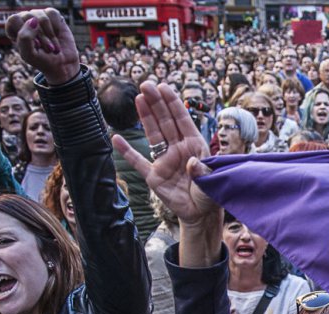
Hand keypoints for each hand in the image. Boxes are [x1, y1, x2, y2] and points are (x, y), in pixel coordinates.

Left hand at [5, 9, 78, 85]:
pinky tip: (57, 35)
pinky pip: (52, 13)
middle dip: (41, 36)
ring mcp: (39, 17)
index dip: (26, 32)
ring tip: (53, 45)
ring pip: (41, 15)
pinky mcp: (52, 16)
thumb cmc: (43, 61)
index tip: (35, 46)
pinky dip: (57, 26)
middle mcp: (25, 21)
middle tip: (48, 49)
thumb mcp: (29, 54)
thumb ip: (24, 37)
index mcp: (15, 29)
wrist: (63, 65)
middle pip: (29, 17)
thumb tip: (33, 20)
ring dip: (50, 34)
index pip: (14, 20)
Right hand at [113, 81, 217, 228]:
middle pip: (165, 122)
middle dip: (156, 103)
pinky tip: (116, 138)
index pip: (182, 120)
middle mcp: (178, 149)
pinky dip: (127, 152)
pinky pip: (138, 162)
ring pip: (153, 135)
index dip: (172, 103)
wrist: (201, 213)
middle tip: (146, 85)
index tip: (163, 86)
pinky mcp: (154, 177)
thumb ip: (203, 171)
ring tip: (138, 98)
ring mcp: (164, 161)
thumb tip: (192, 162)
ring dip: (146, 117)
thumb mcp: (212, 181)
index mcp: (194, 145)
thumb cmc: (209, 192)